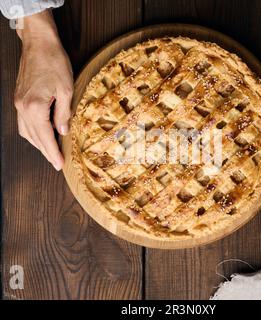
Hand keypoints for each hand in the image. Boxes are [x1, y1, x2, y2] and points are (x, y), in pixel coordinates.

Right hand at [14, 10, 72, 170]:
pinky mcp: (19, 98)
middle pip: (34, 137)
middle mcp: (23, 108)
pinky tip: (41, 135)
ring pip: (26, 131)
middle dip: (46, 152)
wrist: (38, 43)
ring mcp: (18, 103)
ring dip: (38, 144)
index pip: (45, 137)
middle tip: (56, 163)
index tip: (59, 165)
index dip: (53, 153)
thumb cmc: (54, 63)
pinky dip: (33, 133)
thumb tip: (62, 131)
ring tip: (50, 153)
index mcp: (35, 107)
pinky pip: (24, 122)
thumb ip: (63, 113)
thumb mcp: (66, 89)